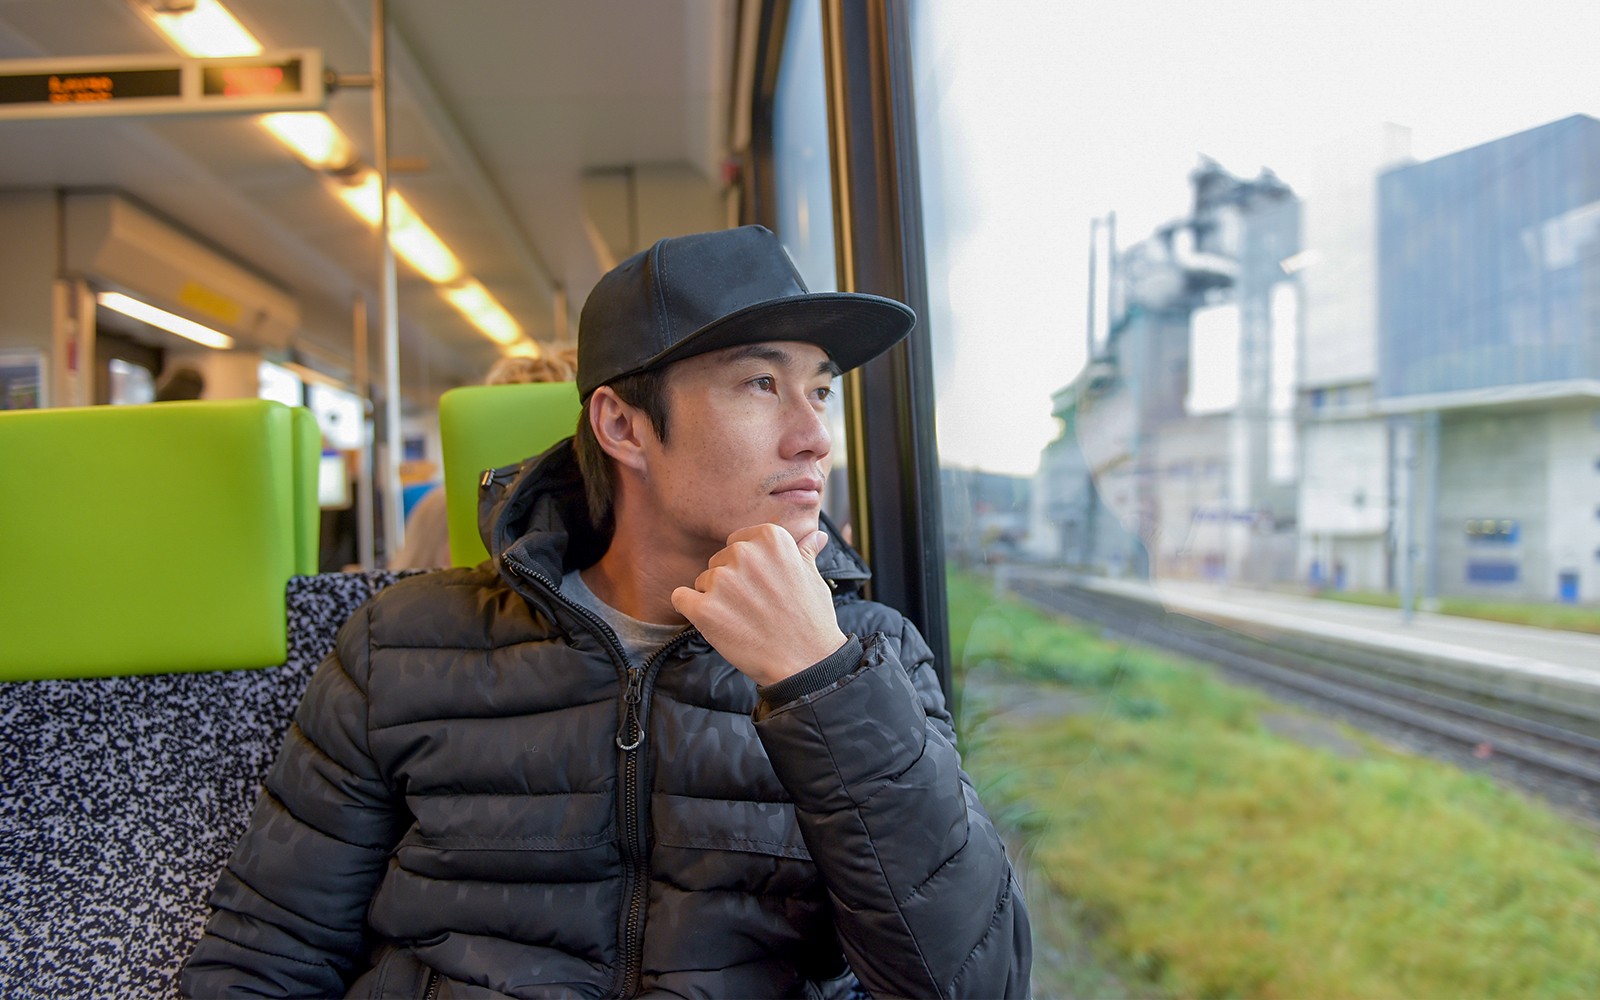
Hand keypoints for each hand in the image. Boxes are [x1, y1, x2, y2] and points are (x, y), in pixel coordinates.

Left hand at [671, 523, 847, 686]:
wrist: (805, 662)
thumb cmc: (810, 620)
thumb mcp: (813, 578)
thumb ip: (804, 552)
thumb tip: (816, 536)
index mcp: (770, 538)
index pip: (738, 542)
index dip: (747, 568)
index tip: (762, 587)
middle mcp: (744, 553)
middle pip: (719, 561)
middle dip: (730, 583)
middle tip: (754, 607)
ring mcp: (722, 581)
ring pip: (702, 581)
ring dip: (715, 599)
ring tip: (743, 620)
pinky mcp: (704, 608)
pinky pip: (681, 598)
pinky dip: (692, 610)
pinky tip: (715, 624)